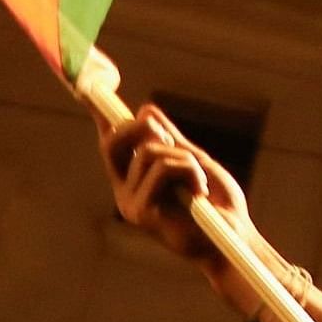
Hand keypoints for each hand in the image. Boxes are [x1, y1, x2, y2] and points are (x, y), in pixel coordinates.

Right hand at [102, 104, 240, 279]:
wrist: (232, 233)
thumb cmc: (217, 203)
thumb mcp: (193, 161)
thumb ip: (171, 140)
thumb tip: (145, 111)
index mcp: (135, 177)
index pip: (112, 141)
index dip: (100, 114)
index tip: (89, 88)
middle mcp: (125, 190)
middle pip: (114, 141)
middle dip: (140, 127)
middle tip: (170, 138)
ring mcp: (130, 202)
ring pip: (149, 151)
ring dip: (183, 158)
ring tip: (199, 180)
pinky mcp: (141, 212)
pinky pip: (162, 169)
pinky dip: (189, 171)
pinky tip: (199, 193)